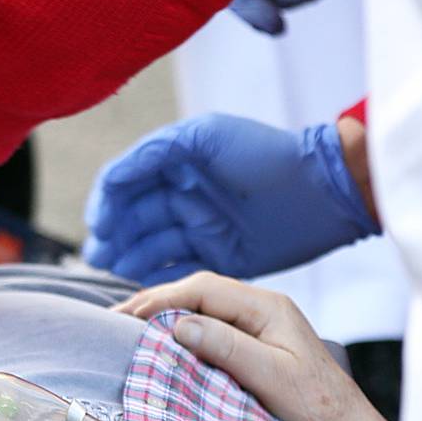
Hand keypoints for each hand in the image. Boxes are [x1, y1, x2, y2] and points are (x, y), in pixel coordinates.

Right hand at [83, 113, 377, 284]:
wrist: (322, 192)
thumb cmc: (266, 155)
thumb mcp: (206, 137)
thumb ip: (157, 151)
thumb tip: (113, 176)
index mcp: (177, 157)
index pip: (126, 179)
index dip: (108, 201)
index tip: (100, 224)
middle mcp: (184, 190)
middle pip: (134, 214)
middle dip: (114, 234)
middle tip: (99, 256)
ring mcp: (200, 222)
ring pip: (152, 242)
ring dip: (130, 255)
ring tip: (114, 270)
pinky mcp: (218, 251)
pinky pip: (178, 265)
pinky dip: (159, 274)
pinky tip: (143, 283)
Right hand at [117, 272, 400, 420]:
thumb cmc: (314, 405)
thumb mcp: (270, 375)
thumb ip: (227, 346)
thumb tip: (179, 324)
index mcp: (267, 307)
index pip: (204, 290)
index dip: (162, 299)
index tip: (128, 316)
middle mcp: (262, 309)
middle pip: (199, 294)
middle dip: (156, 304)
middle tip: (115, 320)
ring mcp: (259, 327)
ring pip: (203, 311)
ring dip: (166, 317)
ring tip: (129, 329)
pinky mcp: (255, 346)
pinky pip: (211, 329)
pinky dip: (182, 333)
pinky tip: (162, 345)